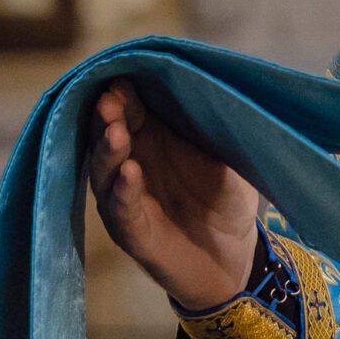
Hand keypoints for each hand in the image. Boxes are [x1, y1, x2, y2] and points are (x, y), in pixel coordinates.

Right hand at [88, 81, 259, 314]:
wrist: (235, 260)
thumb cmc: (227, 202)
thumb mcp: (228, 158)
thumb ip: (215, 128)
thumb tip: (210, 86)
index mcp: (152, 140)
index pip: (130, 110)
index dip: (124, 95)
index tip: (123, 78)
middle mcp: (131, 165)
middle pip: (108, 135)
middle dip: (107, 117)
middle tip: (109, 100)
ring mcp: (126, 199)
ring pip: (105, 172)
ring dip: (108, 150)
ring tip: (116, 132)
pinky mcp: (132, 232)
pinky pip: (121, 209)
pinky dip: (123, 190)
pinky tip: (130, 172)